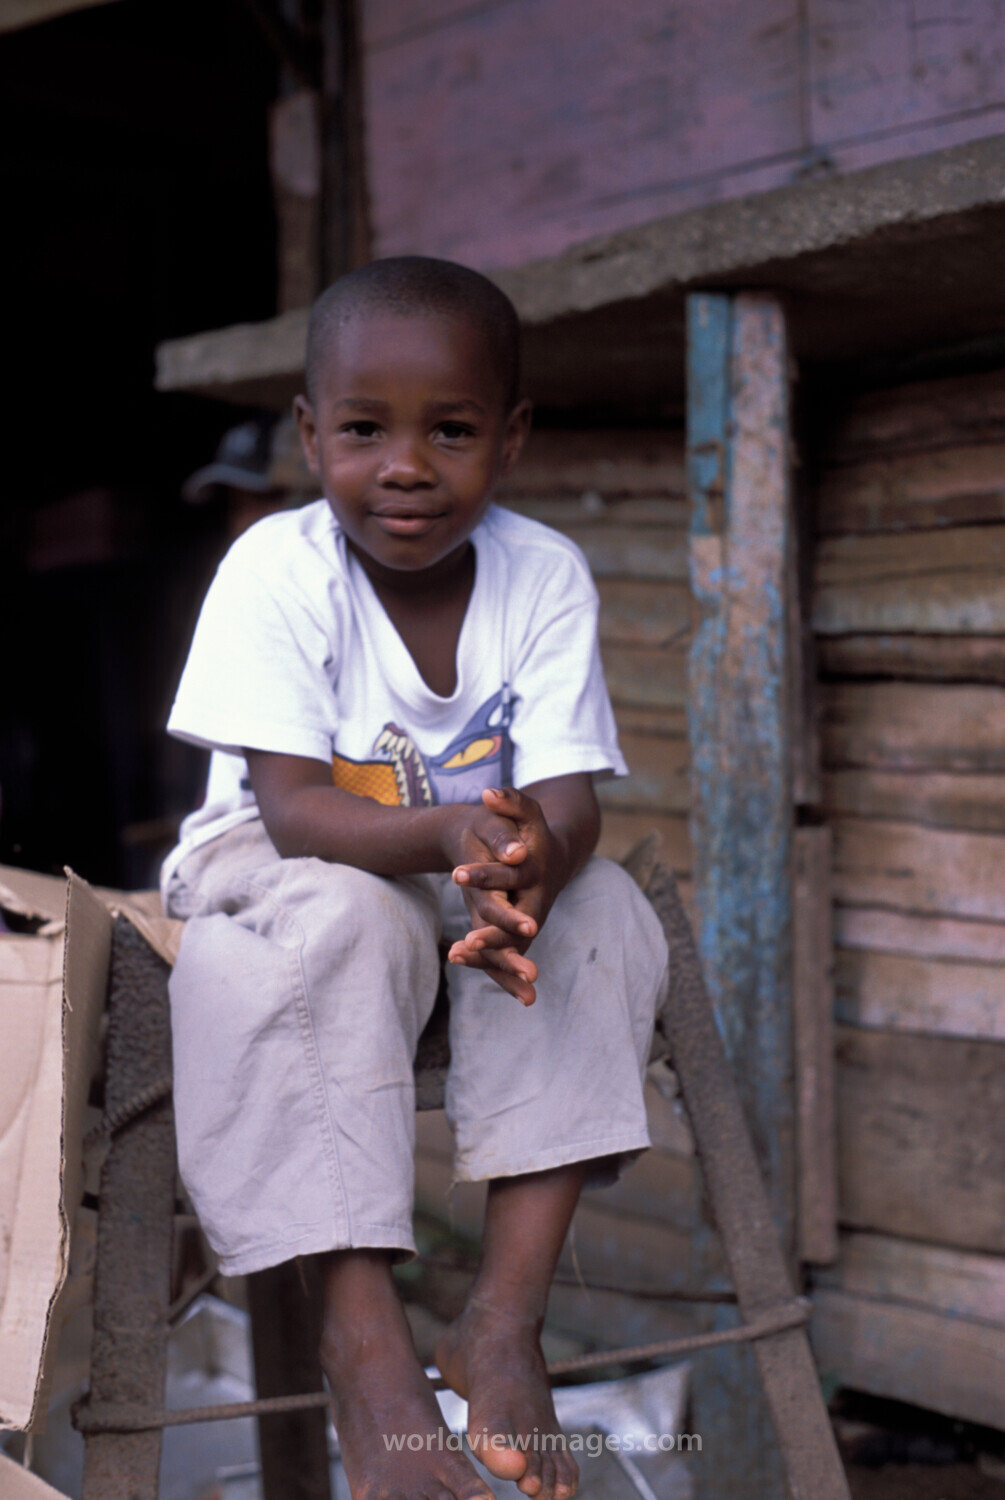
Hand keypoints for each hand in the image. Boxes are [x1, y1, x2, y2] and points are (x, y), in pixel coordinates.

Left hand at [447, 786, 570, 1005]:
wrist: (551, 857)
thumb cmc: (532, 831)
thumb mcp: (527, 812)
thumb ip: (511, 800)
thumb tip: (488, 793)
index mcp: (538, 868)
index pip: (512, 874)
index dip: (486, 876)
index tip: (456, 874)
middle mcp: (539, 898)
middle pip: (520, 920)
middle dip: (496, 932)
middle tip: (469, 940)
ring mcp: (532, 918)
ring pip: (514, 943)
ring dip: (490, 954)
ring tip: (458, 953)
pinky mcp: (521, 931)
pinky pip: (507, 952)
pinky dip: (486, 960)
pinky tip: (455, 957)